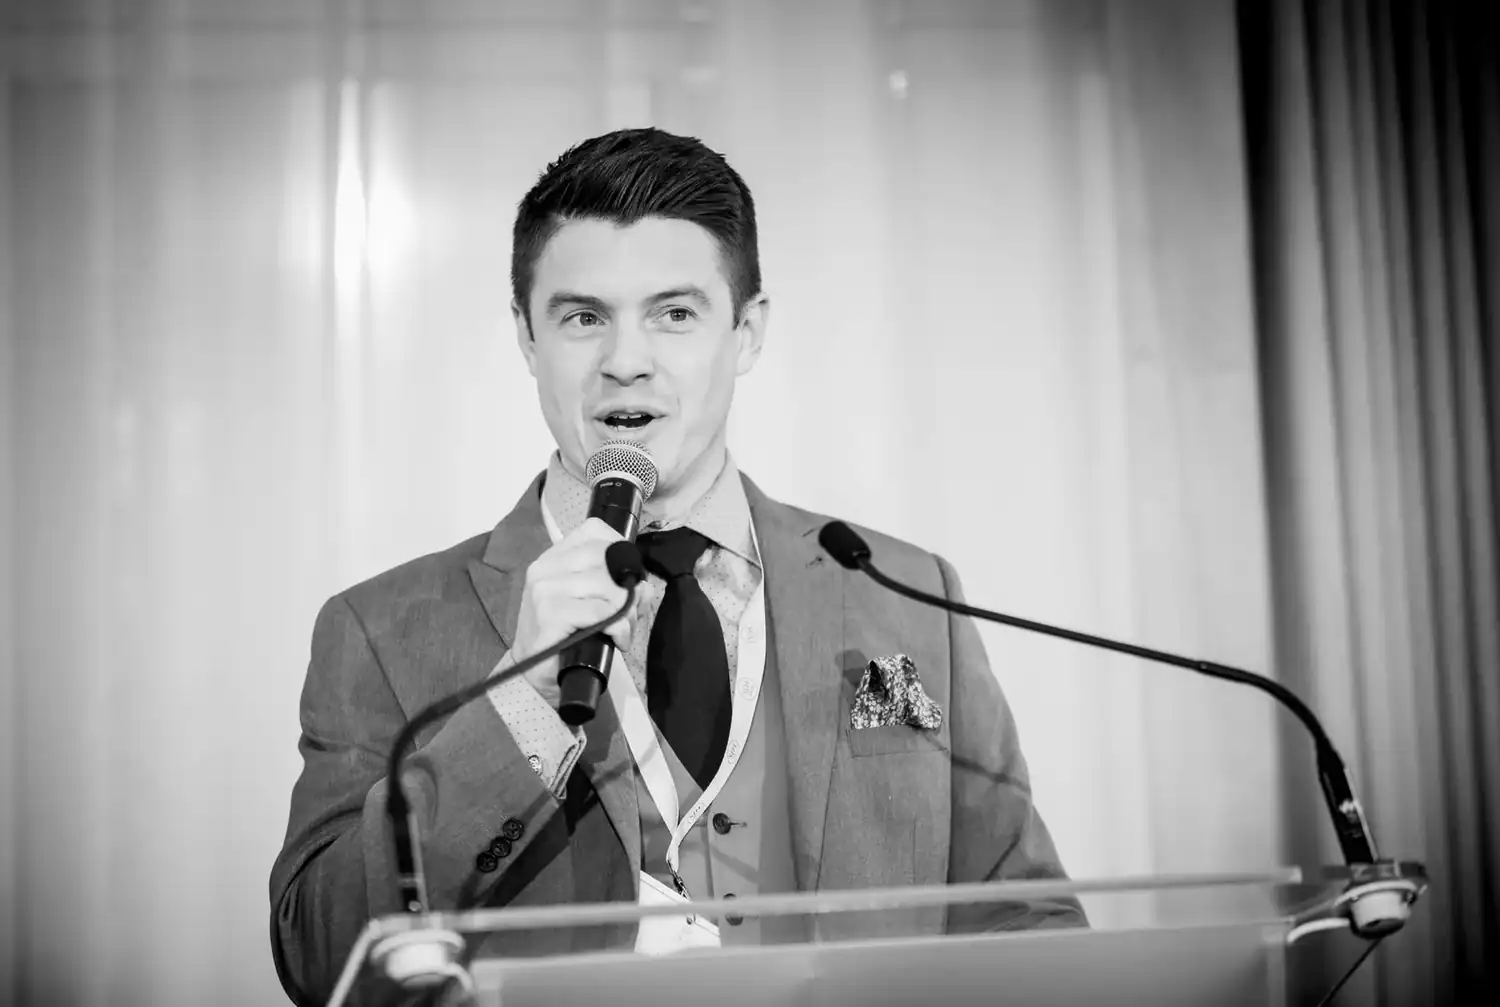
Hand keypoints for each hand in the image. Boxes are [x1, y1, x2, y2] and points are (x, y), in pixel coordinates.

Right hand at [509, 518, 640, 708]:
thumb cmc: (567, 636)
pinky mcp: (549, 613)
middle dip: (629, 590)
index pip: (594, 530)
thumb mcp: (596, 605)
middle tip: (630, 615)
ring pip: (608, 587)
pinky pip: (601, 612)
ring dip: (627, 614)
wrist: (537, 673)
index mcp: (554, 557)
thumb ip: (623, 590)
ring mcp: (544, 589)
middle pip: (607, 559)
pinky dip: (618, 628)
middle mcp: (545, 567)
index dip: (621, 550)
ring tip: (623, 632)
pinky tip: (616, 641)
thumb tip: (644, 586)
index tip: (629, 577)